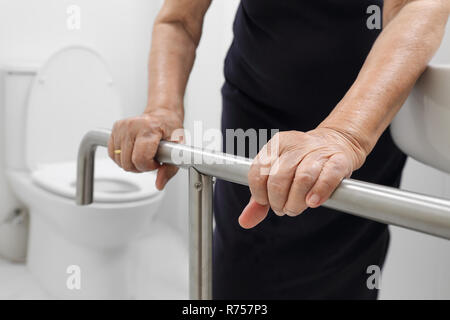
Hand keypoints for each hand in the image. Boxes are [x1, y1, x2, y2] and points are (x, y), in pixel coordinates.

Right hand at [108, 109, 183, 189]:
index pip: (140, 158)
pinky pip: (112, 154)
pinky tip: (134, 151)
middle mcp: (133, 125)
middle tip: (151, 158)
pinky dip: (123, 158)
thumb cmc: (170, 129)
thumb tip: (159, 184)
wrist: (162, 115)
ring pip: (119, 160)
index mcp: (150, 129)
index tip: (156, 162)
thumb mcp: (177, 149)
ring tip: (143, 153)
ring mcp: (122, 126)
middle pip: (128, 163)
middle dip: (140, 166)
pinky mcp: (115, 128)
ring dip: (131, 163)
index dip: (148, 166)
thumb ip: (170, 169)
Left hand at [239, 128, 367, 228]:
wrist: (336, 144)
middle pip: (279, 178)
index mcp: (276, 145)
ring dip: (296, 201)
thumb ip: (259, 200)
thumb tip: (245, 221)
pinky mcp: (339, 160)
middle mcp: (295, 144)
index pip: (258, 172)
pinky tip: (313, 202)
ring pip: (302, 178)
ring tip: (296, 208)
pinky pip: (327, 177)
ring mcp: (318, 151)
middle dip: (278, 201)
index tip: (267, 202)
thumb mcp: (276, 177)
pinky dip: (318, 192)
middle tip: (284, 209)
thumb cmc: (301, 165)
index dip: (260, 194)